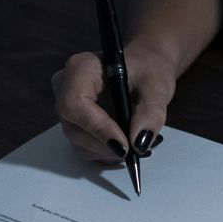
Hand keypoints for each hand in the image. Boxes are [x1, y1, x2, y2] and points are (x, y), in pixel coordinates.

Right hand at [51, 42, 178, 162]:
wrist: (145, 71)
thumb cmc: (149, 70)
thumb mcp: (157, 87)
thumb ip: (151, 112)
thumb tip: (139, 143)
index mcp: (80, 68)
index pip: (75, 103)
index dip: (98, 128)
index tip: (126, 145)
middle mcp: (65, 88)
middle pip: (74, 128)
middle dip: (107, 145)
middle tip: (137, 148)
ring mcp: (67, 109)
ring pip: (78, 143)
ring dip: (109, 151)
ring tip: (135, 143)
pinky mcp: (74, 124)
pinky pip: (84, 148)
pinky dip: (107, 153)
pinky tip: (125, 143)